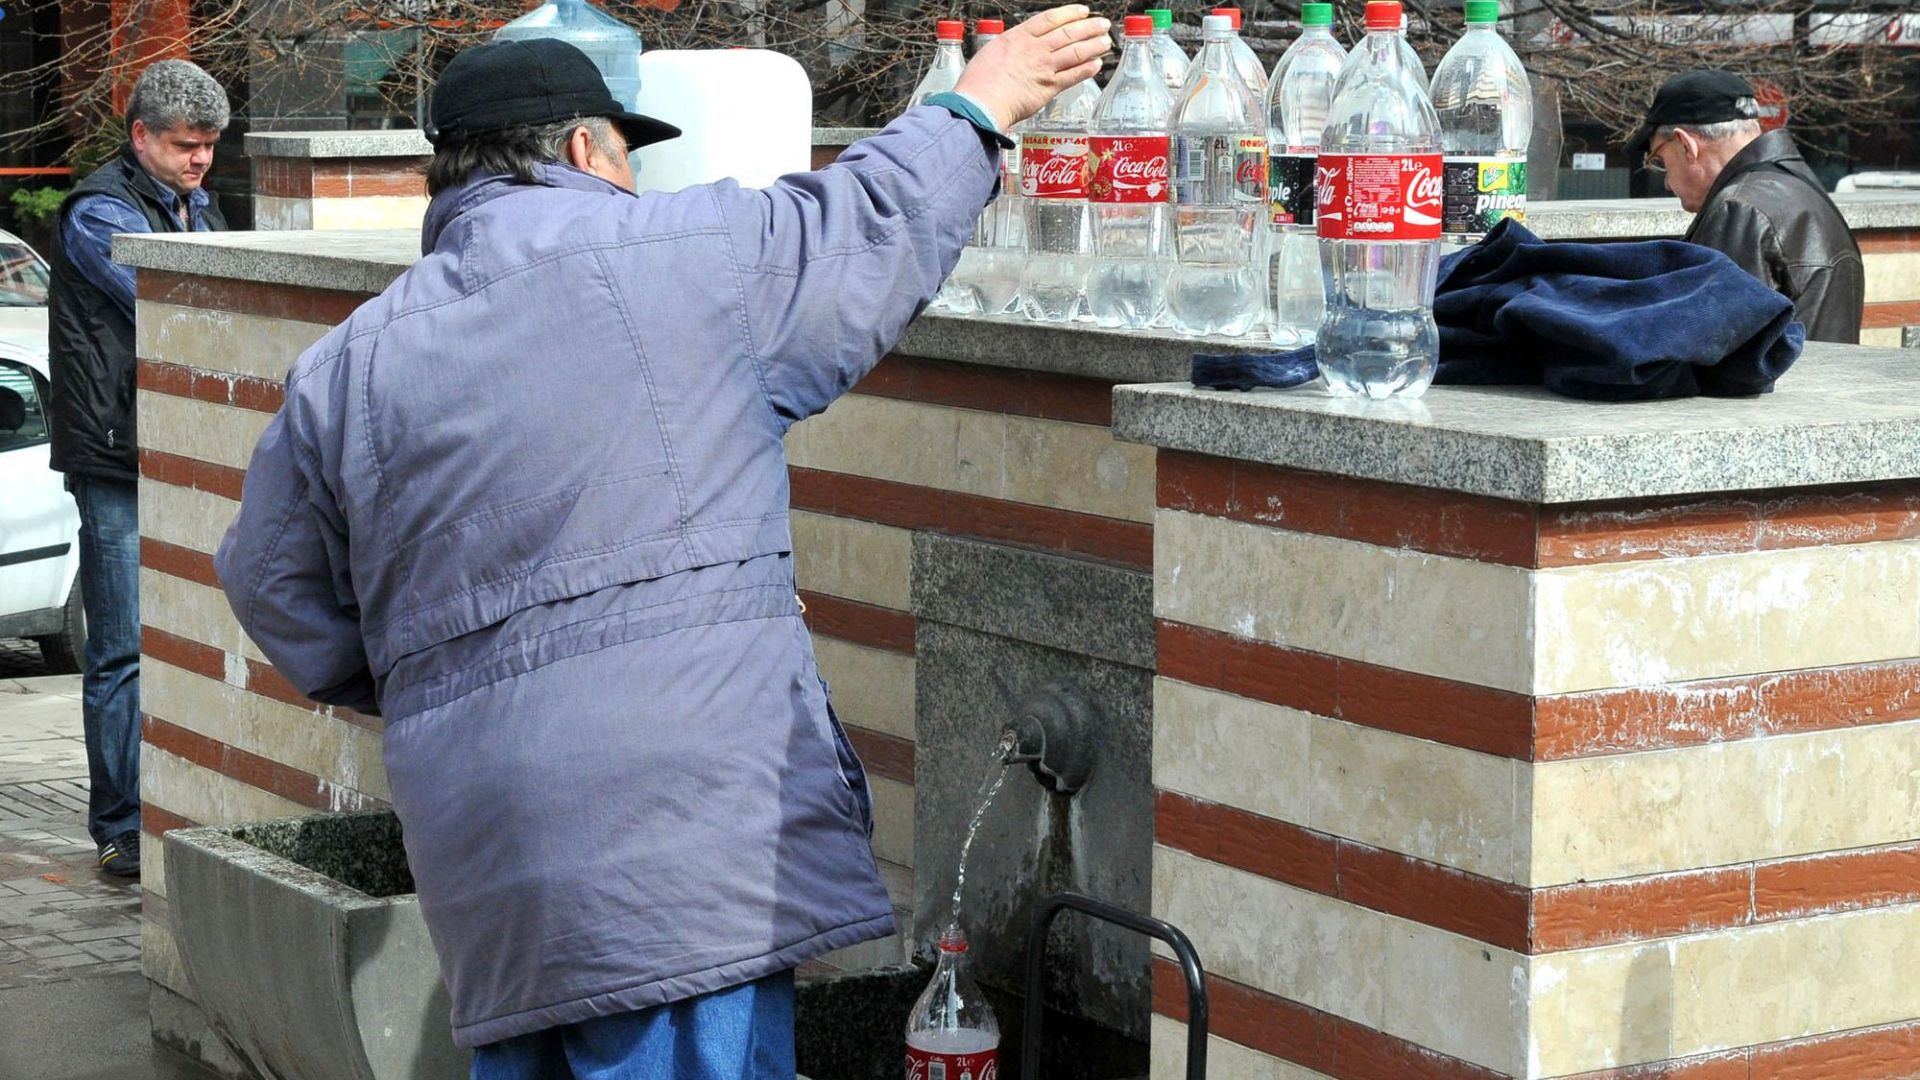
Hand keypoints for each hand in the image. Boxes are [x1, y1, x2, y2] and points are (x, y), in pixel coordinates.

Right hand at [953, 6, 1112, 130]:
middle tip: (1102, 24)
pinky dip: (1087, 69)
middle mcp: (1034, 49)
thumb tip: (1016, 52)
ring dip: (1093, 45)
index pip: (1049, 19)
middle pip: (1068, 33)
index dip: (1069, 13)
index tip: (1082, 11)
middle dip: (1089, 27)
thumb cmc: (978, 82)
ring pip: (1075, 52)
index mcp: (1018, 37)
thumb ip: (1010, 50)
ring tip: (1105, 42)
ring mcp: (1043, 68)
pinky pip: (1073, 75)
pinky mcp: (1048, 88)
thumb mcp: (991, 53)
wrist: (980, 103)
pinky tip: (1096, 64)